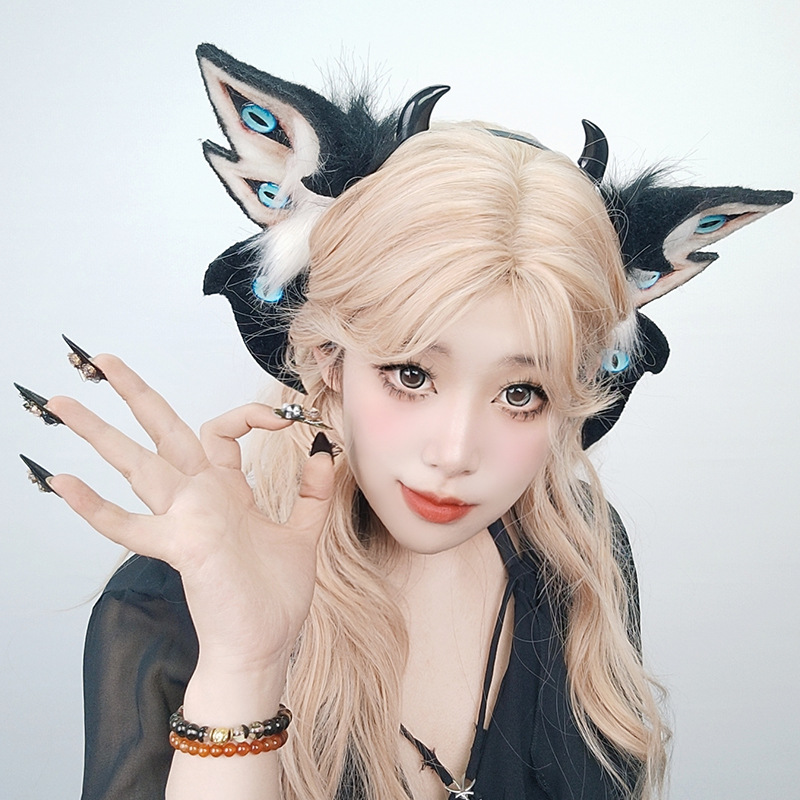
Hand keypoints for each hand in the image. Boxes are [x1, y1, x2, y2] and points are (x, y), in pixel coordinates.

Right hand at [46, 354, 334, 672]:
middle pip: (162, 433)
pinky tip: (61, 482)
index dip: (248, 416)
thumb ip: (313, 491)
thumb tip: (322, 448)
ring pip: (137, 465)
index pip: (221, 432)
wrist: (262, 646)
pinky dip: (95, 507)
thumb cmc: (273, 596)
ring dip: (98, 434)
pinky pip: (128, 526)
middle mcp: (199, 498)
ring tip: (62, 401)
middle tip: (102, 359)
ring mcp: (185, 519)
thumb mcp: (303, 533)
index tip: (285, 419)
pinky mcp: (181, 545)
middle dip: (135, 394)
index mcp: (225, 491)